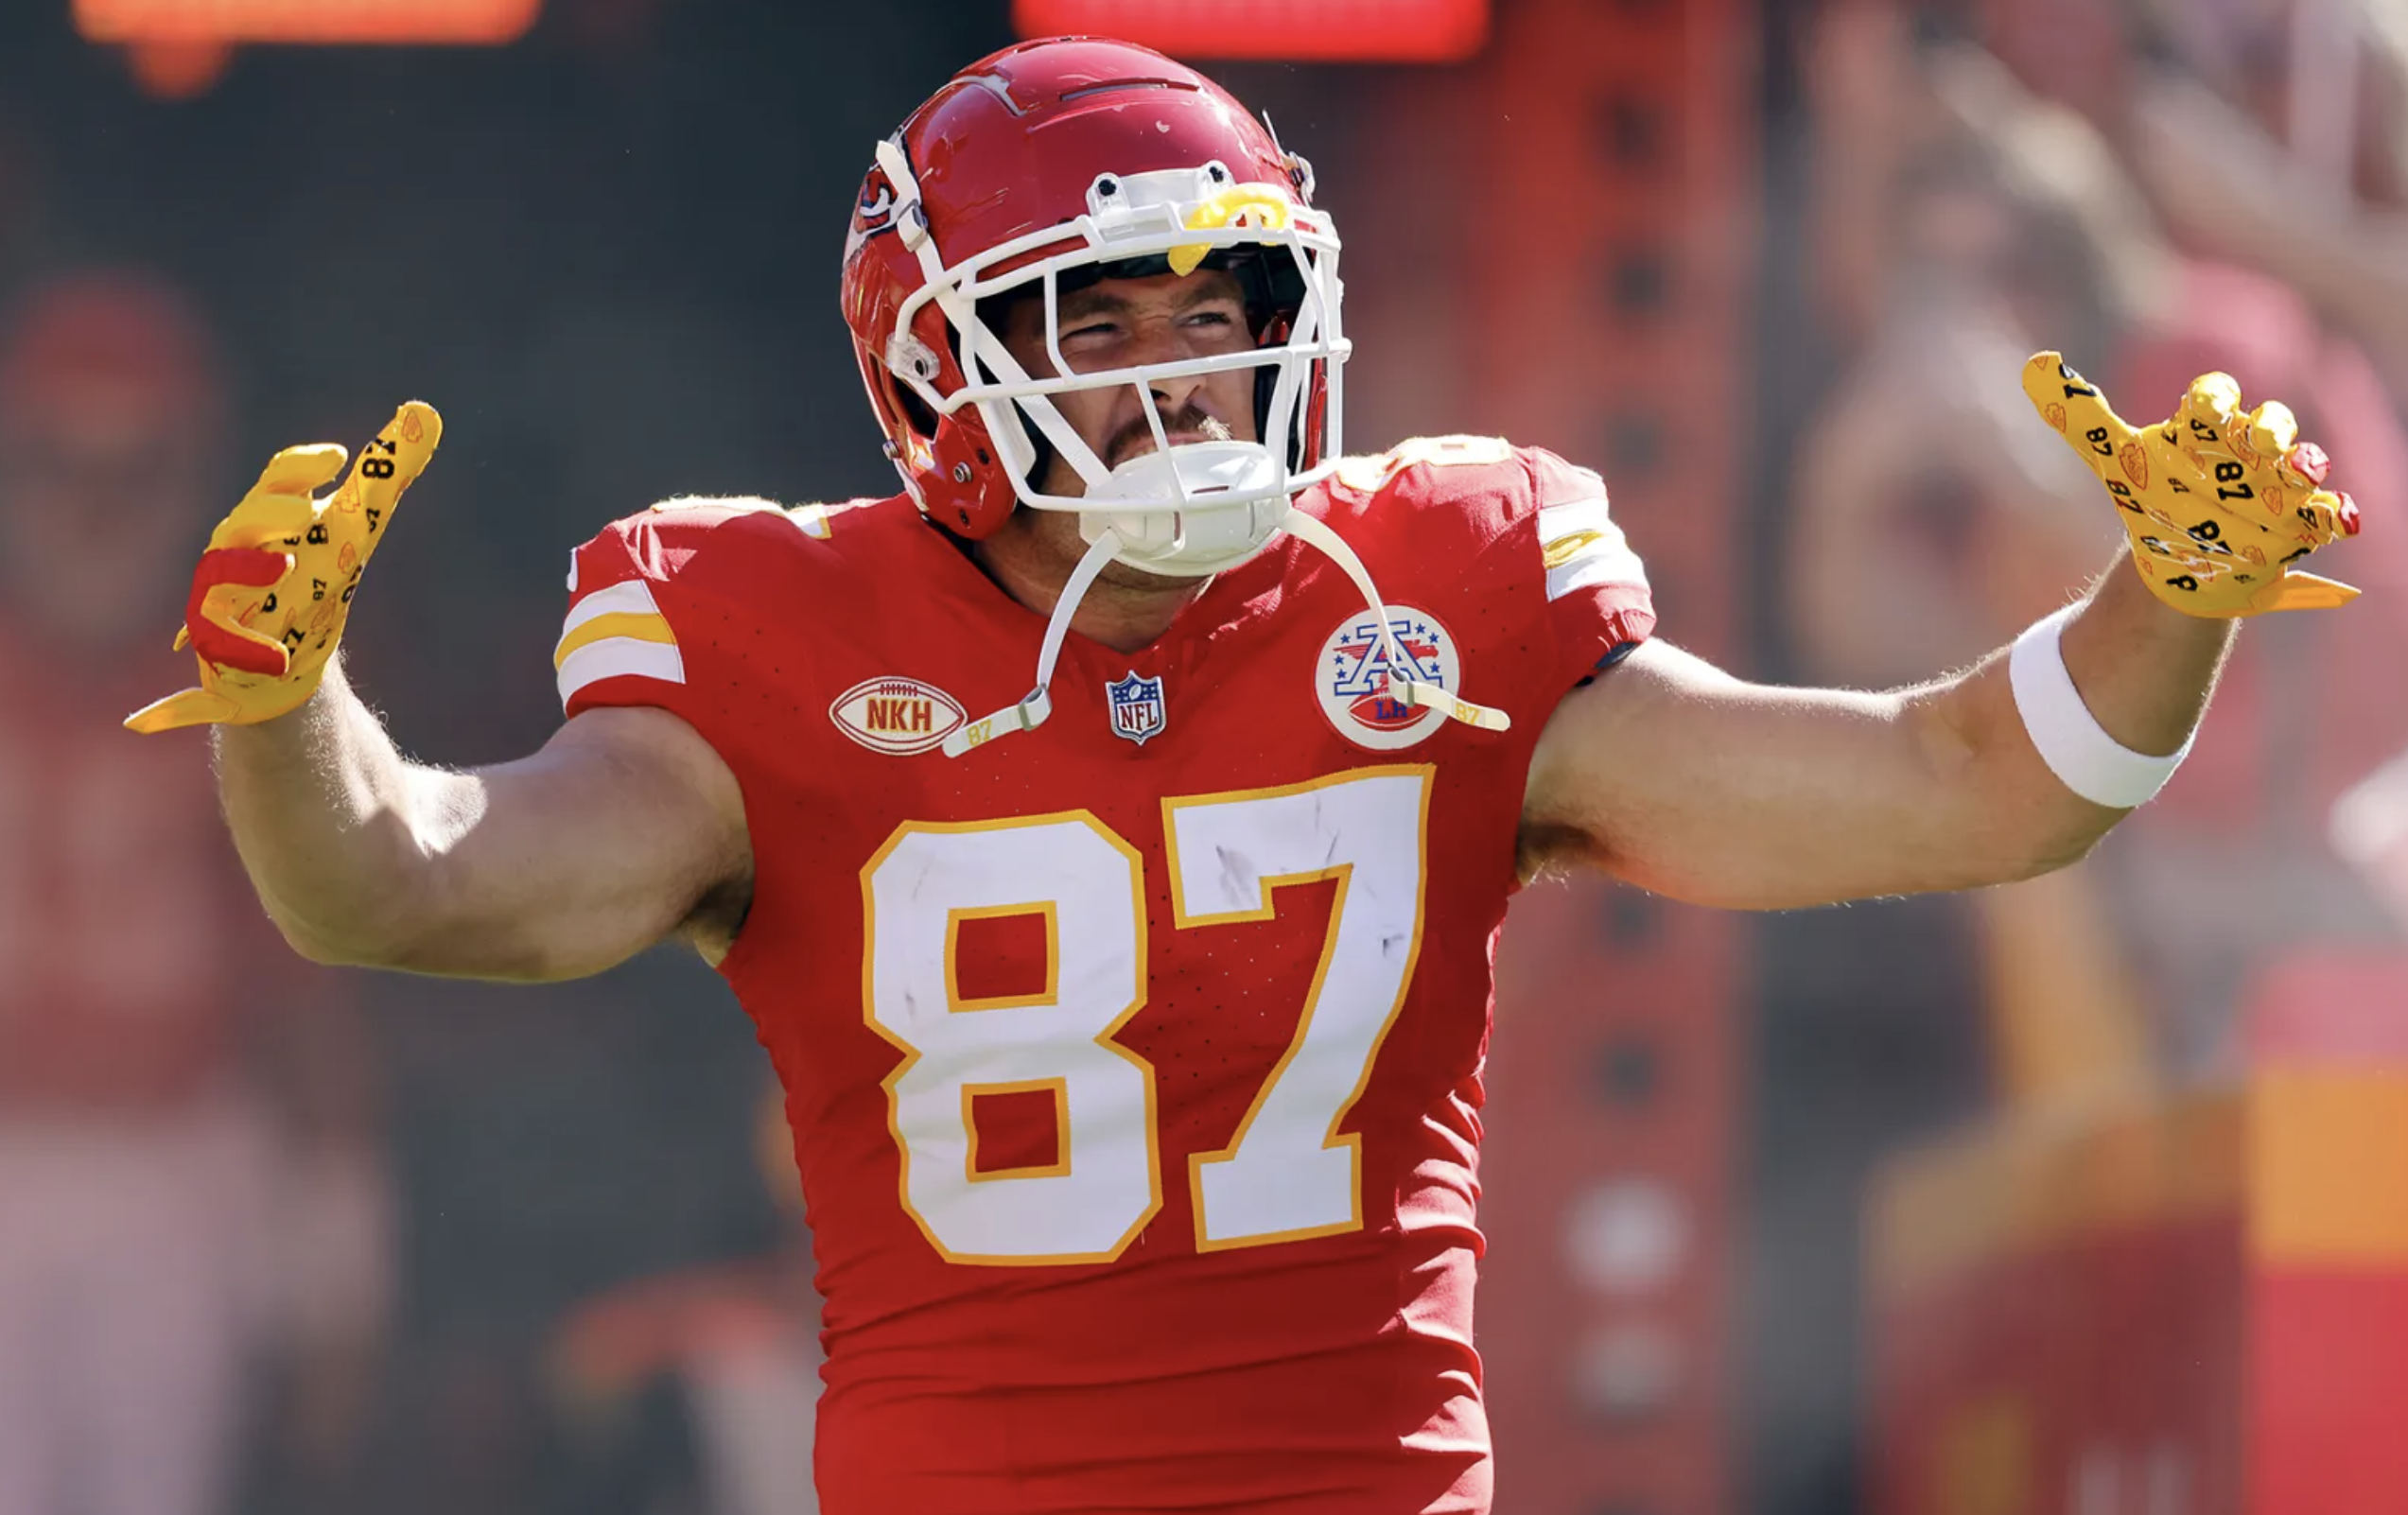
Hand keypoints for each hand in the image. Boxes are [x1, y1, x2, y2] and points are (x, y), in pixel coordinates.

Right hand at [125, 402, 440, 732]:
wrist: (293, 646)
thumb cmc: (319, 569)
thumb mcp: (360, 522)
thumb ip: (387, 470)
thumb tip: (425, 411)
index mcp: (273, 510)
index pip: (280, 475)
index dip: (305, 464)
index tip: (341, 457)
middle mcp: (240, 544)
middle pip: (245, 518)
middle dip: (270, 511)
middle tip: (306, 511)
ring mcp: (222, 589)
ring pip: (218, 573)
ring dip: (247, 569)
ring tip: (284, 566)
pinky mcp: (215, 636)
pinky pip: (219, 639)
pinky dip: (246, 647)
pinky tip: (278, 658)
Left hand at [2020, 352, 2359, 615]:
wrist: (2179, 555)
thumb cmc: (2153, 495)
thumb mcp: (2112, 457)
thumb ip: (2078, 416)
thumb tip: (2033, 365)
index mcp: (2205, 429)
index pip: (2214, 399)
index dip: (2212, 399)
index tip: (2204, 407)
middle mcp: (2248, 450)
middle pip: (2269, 425)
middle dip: (2268, 430)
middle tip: (2258, 439)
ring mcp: (2278, 485)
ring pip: (2304, 463)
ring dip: (2305, 465)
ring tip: (2299, 473)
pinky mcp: (2299, 523)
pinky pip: (2329, 515)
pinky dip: (2336, 515)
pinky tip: (2338, 518)